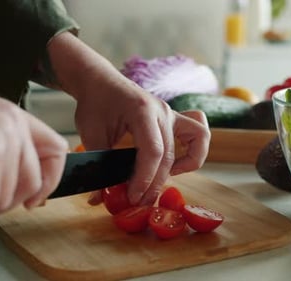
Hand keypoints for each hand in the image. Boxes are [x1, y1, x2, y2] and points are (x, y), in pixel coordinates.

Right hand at [0, 84, 67, 219]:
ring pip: (8, 198)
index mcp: (12, 117)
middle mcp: (13, 123)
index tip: (32, 200)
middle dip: (0, 202)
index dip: (48, 180)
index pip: (56, 150)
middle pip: (33, 183)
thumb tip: (30, 196)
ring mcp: (3, 136)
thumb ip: (3, 154)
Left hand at [48, 32, 210, 205]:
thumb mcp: (91, 133)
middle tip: (139, 202)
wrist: (100, 81)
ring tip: (162, 181)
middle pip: (169, 154)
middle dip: (155, 183)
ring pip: (196, 141)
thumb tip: (100, 199)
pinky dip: (195, 152)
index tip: (133, 197)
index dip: (145, 178)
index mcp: (142, 111)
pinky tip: (176, 167)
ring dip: (184, 167)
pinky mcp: (175, 119)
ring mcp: (172, 114)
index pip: (153, 150)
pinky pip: (199, 134)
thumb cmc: (95, 104)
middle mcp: (163, 111)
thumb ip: (99, 163)